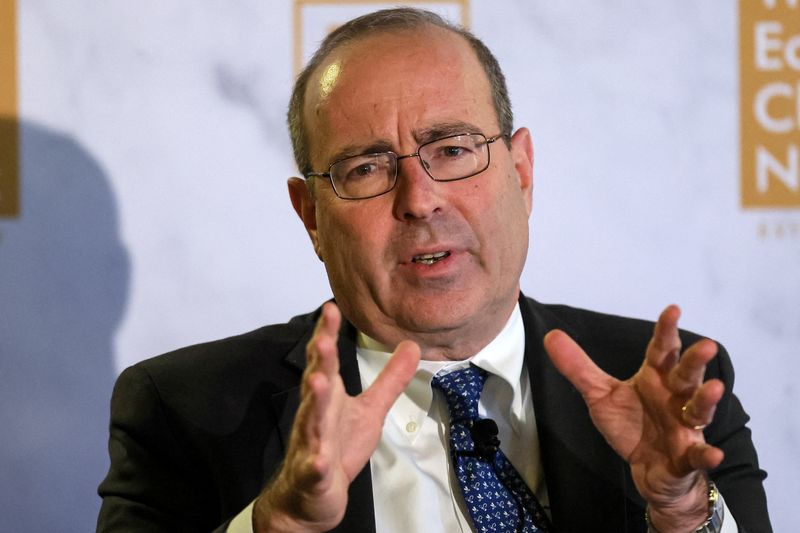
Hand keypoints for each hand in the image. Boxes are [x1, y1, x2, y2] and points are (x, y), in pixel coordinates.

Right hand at [253, 302, 419, 531]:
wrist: (312, 493)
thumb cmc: (337, 445)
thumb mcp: (371, 409)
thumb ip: (390, 379)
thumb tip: (412, 345)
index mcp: (328, 396)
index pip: (326, 360)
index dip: (327, 334)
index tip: (330, 309)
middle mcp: (315, 414)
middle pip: (316, 383)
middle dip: (320, 361)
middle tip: (323, 338)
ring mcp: (311, 443)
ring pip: (311, 420)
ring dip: (314, 402)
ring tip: (319, 382)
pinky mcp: (313, 473)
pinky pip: (315, 467)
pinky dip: (316, 463)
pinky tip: (320, 459)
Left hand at [544, 305, 723, 532]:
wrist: (649, 470)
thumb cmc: (631, 425)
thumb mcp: (600, 395)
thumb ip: (578, 367)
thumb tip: (551, 335)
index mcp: (656, 379)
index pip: (662, 350)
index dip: (667, 331)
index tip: (673, 310)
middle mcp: (675, 398)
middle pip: (687, 375)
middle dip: (696, 360)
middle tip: (707, 344)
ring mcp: (684, 427)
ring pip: (699, 409)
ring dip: (707, 399)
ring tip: (716, 388)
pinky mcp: (686, 456)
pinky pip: (697, 456)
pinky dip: (706, 455)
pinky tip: (713, 454)